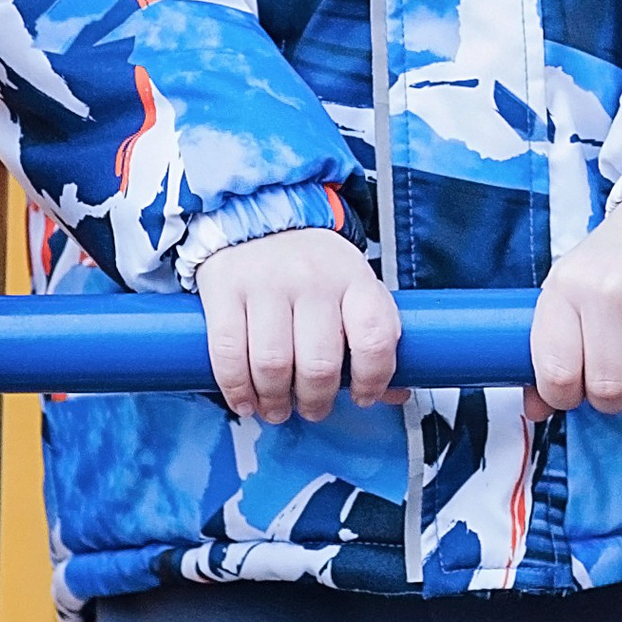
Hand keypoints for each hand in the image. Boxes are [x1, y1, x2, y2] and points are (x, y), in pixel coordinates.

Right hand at [195, 226, 399, 423]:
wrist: (261, 213)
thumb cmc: (314, 265)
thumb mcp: (355, 286)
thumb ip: (375, 335)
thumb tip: (395, 392)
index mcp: (354, 278)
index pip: (375, 338)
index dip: (372, 379)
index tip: (362, 397)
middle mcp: (313, 279)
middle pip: (319, 363)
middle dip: (316, 401)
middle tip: (312, 408)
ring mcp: (267, 283)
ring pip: (272, 365)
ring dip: (274, 400)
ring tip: (277, 407)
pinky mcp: (226, 289)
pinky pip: (228, 353)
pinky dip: (236, 388)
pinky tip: (244, 399)